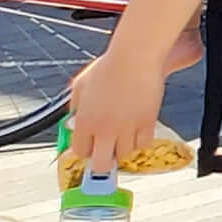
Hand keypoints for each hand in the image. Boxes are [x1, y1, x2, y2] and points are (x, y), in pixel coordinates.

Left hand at [58, 32, 168, 186]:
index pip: (80, 152)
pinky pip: (144, 144)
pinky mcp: (147, 122)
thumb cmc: (108, 67)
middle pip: (101, 165)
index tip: (90, 146)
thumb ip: (74, 107)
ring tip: (123, 137)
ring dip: (123, 149)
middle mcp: (104, 129)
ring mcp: (127, 127)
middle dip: (102, 164)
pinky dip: (141, 142)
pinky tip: (137, 131)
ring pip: (125, 155)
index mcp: (84, 121)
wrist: (136, 56)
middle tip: (105, 154)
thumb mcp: (80, 86)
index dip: (85, 150)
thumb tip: (73, 122)